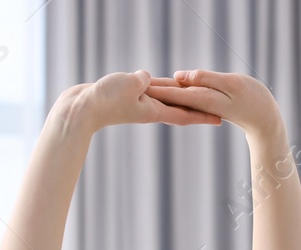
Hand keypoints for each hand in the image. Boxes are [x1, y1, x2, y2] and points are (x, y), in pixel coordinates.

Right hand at [63, 70, 222, 131]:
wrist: (80, 109)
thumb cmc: (105, 99)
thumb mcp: (130, 84)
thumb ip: (144, 80)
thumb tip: (146, 78)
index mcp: (153, 110)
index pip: (184, 114)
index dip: (203, 116)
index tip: (220, 120)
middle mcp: (148, 109)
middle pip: (178, 107)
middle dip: (197, 107)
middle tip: (216, 109)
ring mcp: (137, 104)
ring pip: (164, 97)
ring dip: (180, 97)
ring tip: (195, 96)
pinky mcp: (126, 97)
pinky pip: (148, 90)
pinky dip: (159, 87)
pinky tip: (163, 85)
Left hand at [143, 69, 283, 139]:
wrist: (266, 119)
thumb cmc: (254, 99)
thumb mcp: (231, 84)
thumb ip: (206, 79)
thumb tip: (181, 76)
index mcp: (201, 100)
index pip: (173, 93)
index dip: (155, 87)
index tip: (137, 85)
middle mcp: (198, 105)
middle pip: (170, 97)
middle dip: (151, 91)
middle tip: (129, 85)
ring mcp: (202, 106)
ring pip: (176, 97)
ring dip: (160, 91)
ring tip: (140, 85)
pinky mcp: (206, 103)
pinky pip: (185, 98)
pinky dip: (173, 93)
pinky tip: (164, 89)